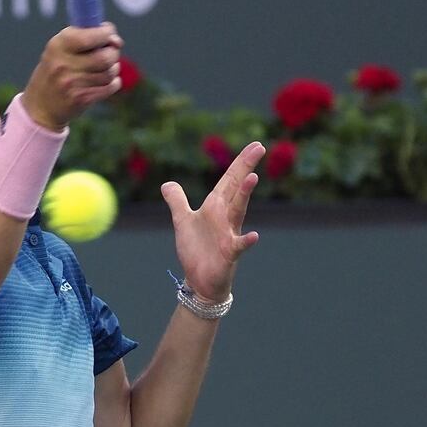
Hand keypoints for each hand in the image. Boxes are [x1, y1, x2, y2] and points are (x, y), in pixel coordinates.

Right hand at [23, 23, 122, 130]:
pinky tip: (107, 81)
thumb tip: (116, 40)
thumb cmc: (55, 71)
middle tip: (110, 52)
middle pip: (105, 56)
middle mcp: (64, 64)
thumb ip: (83, 37)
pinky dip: (113, 82)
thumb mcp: (58, 48)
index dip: (107, 33)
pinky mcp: (82, 99)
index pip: (91, 36)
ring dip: (113, 68)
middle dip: (113, 52)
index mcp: (58, 46)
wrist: (41, 106)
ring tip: (106, 68)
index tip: (109, 33)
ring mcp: (73, 84)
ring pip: (109, 72)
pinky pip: (109, 87)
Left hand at [161, 142, 265, 302]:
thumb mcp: (183, 221)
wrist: (200, 281)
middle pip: (236, 188)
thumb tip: (167, 183)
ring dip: (244, 195)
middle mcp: (225, 218)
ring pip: (238, 211)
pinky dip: (246, 241)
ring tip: (251, 178)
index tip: (255, 145)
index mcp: (215, 208)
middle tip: (259, 147)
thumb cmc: (197, 251)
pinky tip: (253, 236)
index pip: (229, 181)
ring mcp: (229, 235)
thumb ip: (177, 201)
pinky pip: (238, 246)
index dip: (240, 163)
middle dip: (245, 168)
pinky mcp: (228, 255)